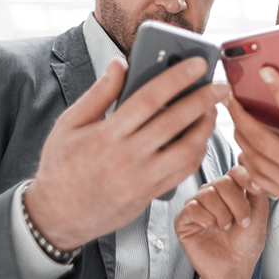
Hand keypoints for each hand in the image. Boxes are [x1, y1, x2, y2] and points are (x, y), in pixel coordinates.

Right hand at [25, 56, 228, 250]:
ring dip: (205, 128)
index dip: (177, 78)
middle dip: (203, 100)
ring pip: (186, 151)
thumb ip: (99, 93)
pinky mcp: (150, 195)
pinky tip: (201, 135)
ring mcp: (141, 179)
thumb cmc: (61, 165)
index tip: (198, 63)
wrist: (56, 216)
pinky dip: (198, 152)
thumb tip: (120, 63)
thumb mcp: (69, 124)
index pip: (149, 99)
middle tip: (222, 85)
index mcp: (105, 135)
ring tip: (213, 109)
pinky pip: (183, 172)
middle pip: (174, 123)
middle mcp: (126, 158)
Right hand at [175, 166, 267, 278]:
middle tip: (242, 222)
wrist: (235, 269)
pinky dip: (204, 218)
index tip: (255, 190)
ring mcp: (197, 206)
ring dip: (222, 214)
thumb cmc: (246, 243)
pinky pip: (191, 207)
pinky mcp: (183, 221)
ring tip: (226, 228)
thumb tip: (247, 160)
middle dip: (238, 204)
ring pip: (207, 193)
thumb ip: (256, 187)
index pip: (235, 171)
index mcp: (231, 191)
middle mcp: (212, 195)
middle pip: (223, 182)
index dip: (245, 177)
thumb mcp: (259, 212)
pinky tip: (209, 228)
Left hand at [228, 68, 278, 236]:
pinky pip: (258, 178)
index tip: (265, 71)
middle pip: (260, 137)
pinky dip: (247, 161)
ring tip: (235, 119)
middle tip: (230, 97)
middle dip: (240, 114)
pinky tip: (245, 149)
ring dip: (240, 136)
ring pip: (253, 158)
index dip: (278, 88)